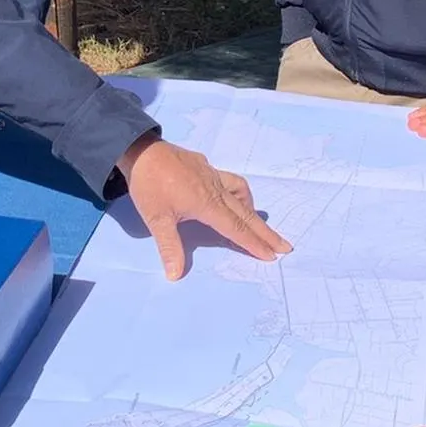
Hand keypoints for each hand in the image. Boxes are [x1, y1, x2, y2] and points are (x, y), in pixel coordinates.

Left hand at [116, 134, 291, 279]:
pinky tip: (229, 196)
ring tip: (255, 221)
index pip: (236, 229)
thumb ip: (170, 247)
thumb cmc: (149, 186)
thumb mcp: (156, 219)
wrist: (141, 150)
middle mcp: (216, 189)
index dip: (254, 244)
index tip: (272, 255)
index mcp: (208, 204)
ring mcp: (212, 175)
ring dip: (252, 209)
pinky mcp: (205, 166)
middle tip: (285, 245)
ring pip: (241, 192)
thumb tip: (175, 276)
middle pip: (246, 214)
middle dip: (265, 232)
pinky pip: (230, 181)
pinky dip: (238, 192)